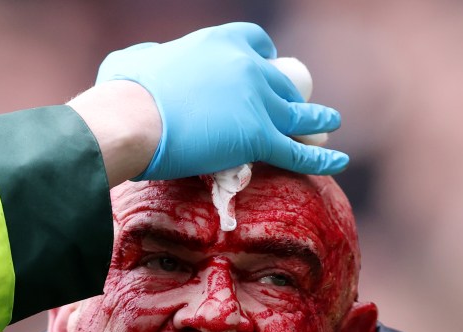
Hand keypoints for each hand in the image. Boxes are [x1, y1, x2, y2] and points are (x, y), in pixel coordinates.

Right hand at [95, 22, 348, 179]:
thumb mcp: (132, 60)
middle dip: (288, 94)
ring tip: (331, 121)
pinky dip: (323, 157)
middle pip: (281, 81)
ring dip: (318, 117)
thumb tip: (145, 63)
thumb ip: (148, 59)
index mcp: (220, 41)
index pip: (257, 43)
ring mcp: (259, 101)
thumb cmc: (123, 93)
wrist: (132, 118)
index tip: (265, 68)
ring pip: (298, 112)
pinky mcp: (260, 137)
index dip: (264, 58)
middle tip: (291, 108)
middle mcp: (247, 66)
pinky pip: (299, 150)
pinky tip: (340, 160)